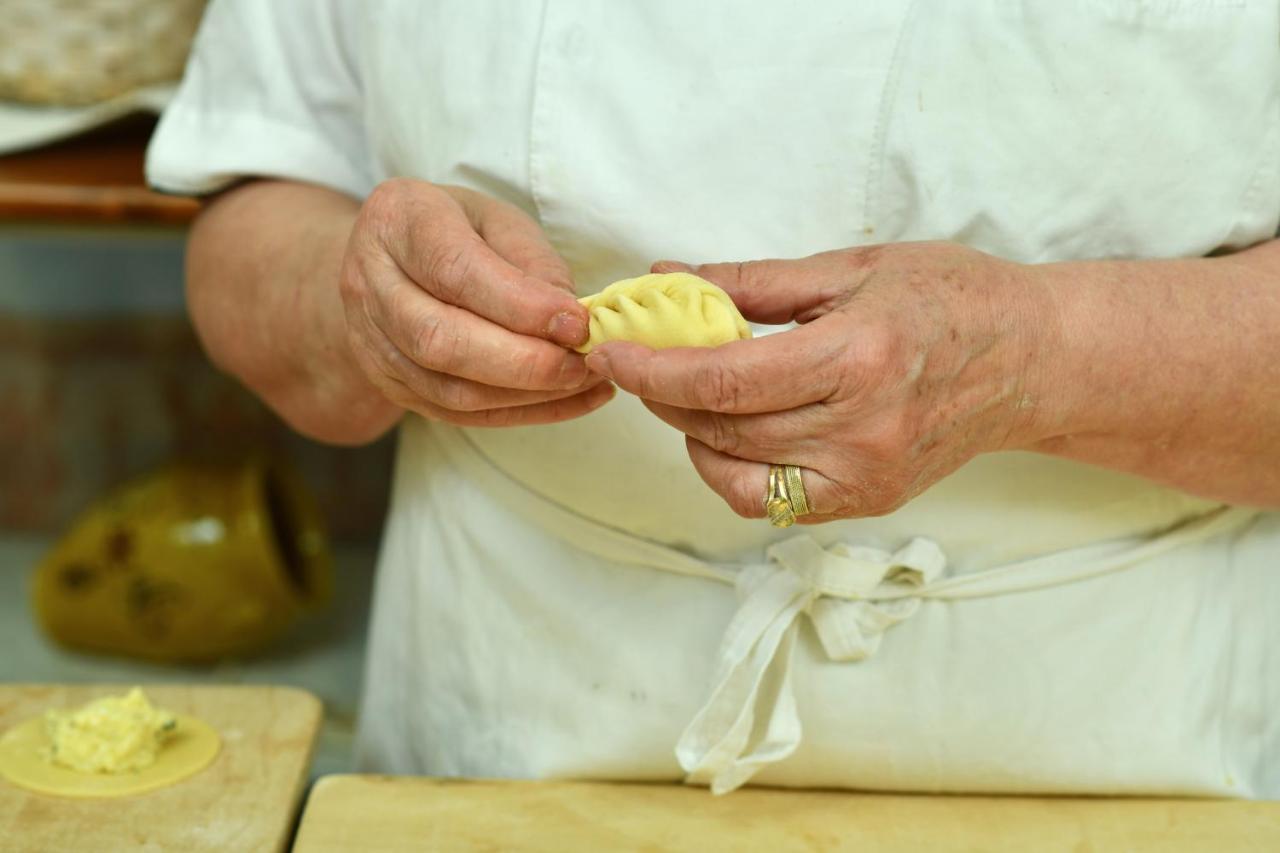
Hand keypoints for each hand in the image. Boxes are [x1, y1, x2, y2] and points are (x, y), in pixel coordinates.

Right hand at [339, 179, 612, 426]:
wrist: (387, 260)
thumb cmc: (454, 229)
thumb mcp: (496, 219)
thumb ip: (532, 262)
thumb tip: (571, 319)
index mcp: (397, 220)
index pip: (454, 270)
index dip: (519, 303)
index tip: (576, 322)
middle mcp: (369, 283)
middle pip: (440, 340)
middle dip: (522, 361)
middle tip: (582, 363)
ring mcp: (371, 342)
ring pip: (448, 389)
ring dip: (525, 394)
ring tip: (581, 380)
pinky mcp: (390, 385)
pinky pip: (457, 414)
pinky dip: (519, 413)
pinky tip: (566, 401)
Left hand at [584, 242, 1053, 520]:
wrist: (1030, 360)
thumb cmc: (949, 299)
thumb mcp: (850, 268)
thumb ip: (753, 283)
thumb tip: (671, 279)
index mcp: (857, 357)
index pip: (724, 378)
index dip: (652, 369)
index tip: (610, 351)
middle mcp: (861, 430)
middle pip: (721, 426)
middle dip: (661, 393)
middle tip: (638, 359)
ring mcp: (866, 476)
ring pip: (736, 471)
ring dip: (691, 431)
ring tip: (688, 391)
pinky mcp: (867, 502)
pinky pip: (771, 502)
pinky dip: (732, 471)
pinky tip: (731, 432)